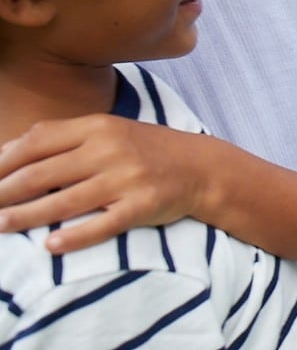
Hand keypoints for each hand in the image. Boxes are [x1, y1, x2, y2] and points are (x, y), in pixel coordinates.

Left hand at [0, 115, 204, 253]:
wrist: (201, 167)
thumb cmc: (146, 150)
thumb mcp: (109, 132)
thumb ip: (63, 138)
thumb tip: (8, 150)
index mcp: (98, 126)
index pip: (38, 142)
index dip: (4, 162)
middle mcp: (110, 149)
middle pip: (43, 173)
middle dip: (5, 193)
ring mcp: (126, 178)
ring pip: (65, 201)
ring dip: (26, 217)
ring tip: (0, 225)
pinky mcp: (141, 205)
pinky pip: (102, 224)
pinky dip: (74, 237)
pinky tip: (51, 245)